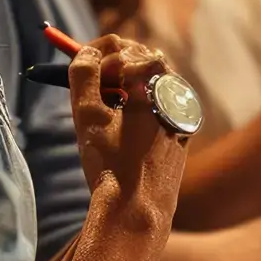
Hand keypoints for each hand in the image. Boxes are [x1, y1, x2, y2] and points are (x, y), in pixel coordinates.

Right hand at [70, 34, 184, 206]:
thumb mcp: (89, 116)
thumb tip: (85, 53)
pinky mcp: (182, 135)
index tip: (78, 62)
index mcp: (153, 83)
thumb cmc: (111, 163)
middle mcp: (174, 94)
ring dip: (126, 85)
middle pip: (141, 61)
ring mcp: (182, 115)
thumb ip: (84, 75)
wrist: (139, 212)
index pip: (122, 48)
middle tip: (89, 80)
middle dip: (112, 65)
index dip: (95, 51)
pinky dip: (140, 106)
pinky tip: (123, 126)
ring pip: (152, 84)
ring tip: (103, 104)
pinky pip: (161, 107)